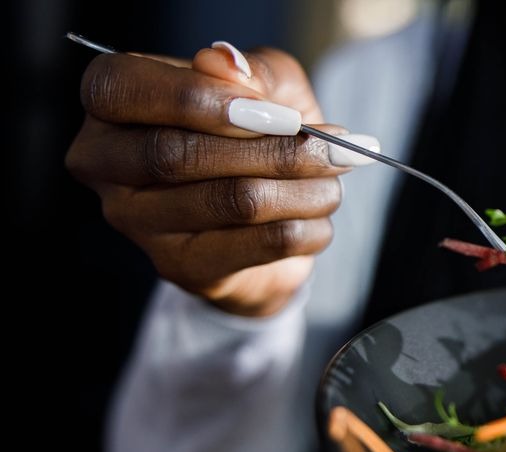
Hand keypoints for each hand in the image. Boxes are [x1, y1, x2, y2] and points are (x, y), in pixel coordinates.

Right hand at [66, 43, 376, 316]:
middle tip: (334, 144)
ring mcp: (137, 223)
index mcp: (111, 105)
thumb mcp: (266, 85)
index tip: (274, 110)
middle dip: (274, 148)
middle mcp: (105, 164)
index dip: (196, 97)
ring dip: (304, 188)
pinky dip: (309, 226)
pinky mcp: (183, 267)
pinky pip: (261, 244)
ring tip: (336, 175)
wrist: (272, 214)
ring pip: (232, 201)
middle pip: (178, 153)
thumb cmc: (259, 134)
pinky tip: (320, 215)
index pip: (121, 90)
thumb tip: (226, 66)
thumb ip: (250, 71)